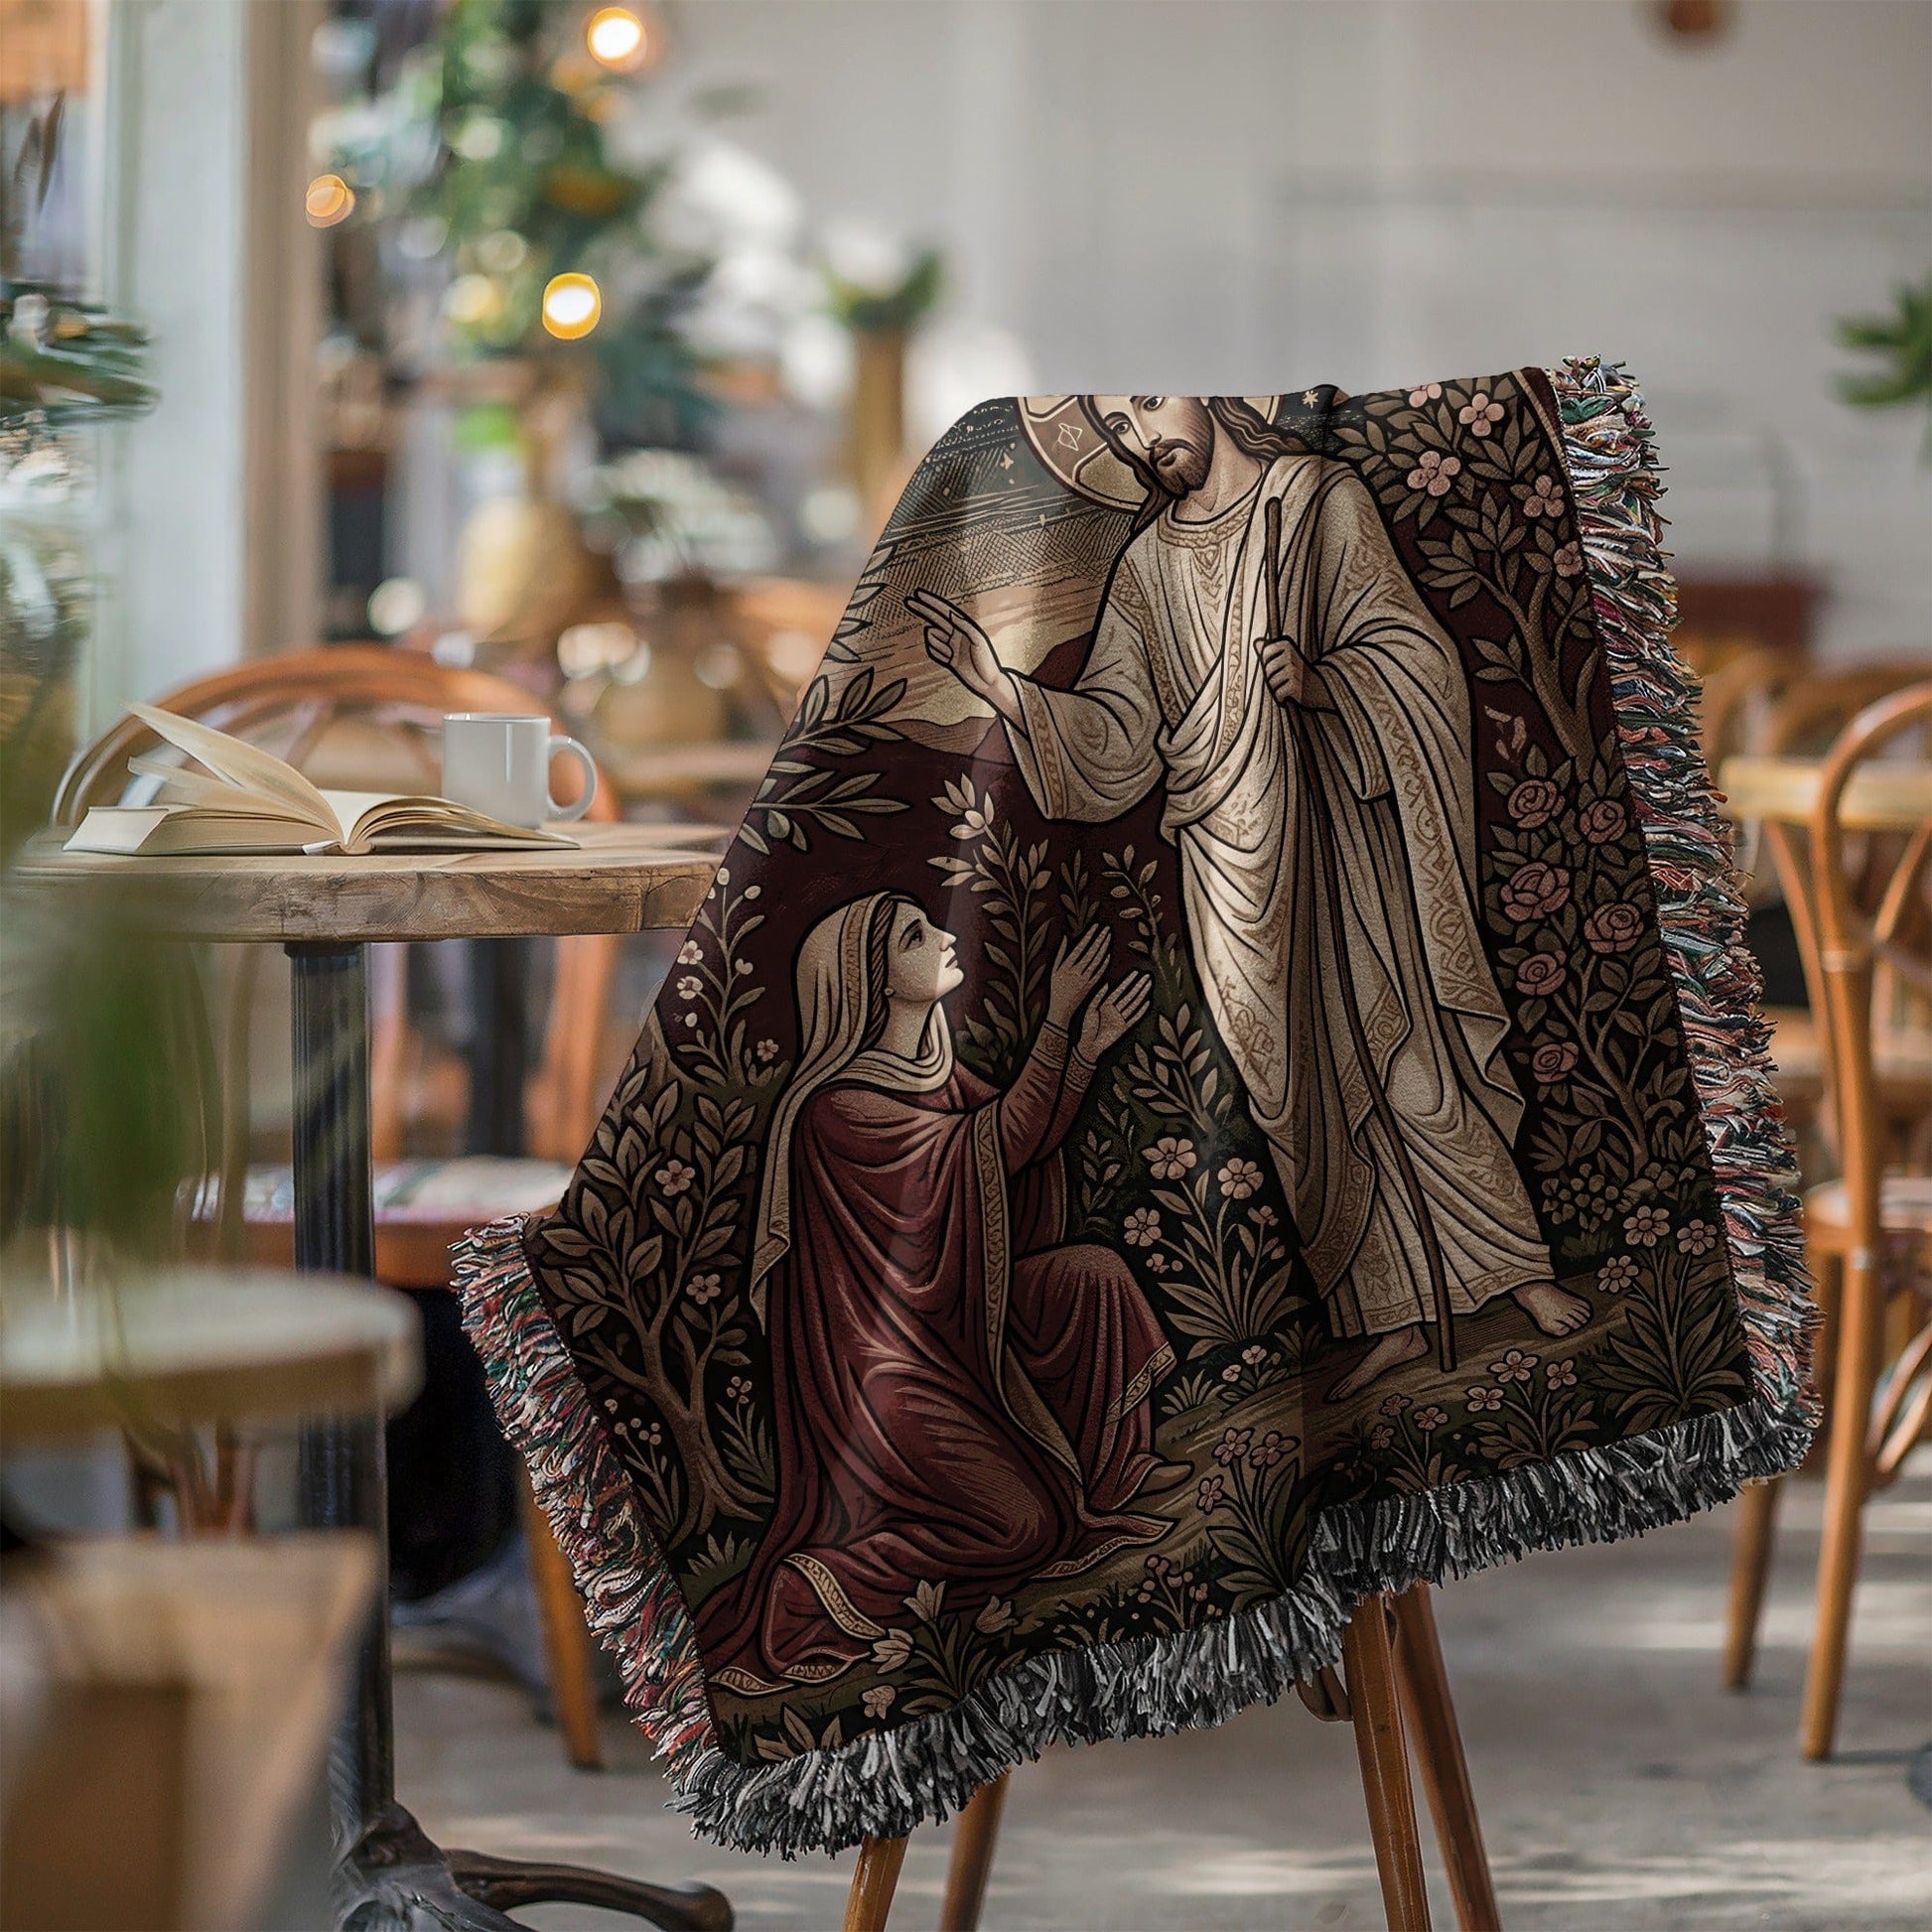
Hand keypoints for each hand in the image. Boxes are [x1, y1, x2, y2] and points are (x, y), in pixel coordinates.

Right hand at [909, 589, 1009, 709]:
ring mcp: (949, 645)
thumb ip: (964, 626)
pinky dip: (939, 655)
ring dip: (939, 645)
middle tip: (909, 601)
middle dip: (922, 609)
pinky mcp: (947, 657)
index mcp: (963, 627)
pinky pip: (933, 651)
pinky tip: (951, 660)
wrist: (988, 683)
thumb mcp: (977, 641)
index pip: (944, 611)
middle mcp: (955, 633)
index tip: (919, 594)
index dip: (932, 602)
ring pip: (932, 638)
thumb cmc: (986, 661)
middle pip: (934, 618)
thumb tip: (950, 614)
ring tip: (954, 654)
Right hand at [1047, 925, 1110, 1027]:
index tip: (1095, 926)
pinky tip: (1108, 954)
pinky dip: (1104, 963)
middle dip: (1100, 939)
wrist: (1061, 1009)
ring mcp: (1085, 979)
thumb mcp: (1054, 970)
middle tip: (1106, 929)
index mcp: (1066, 966)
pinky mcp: (1090, 986)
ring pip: (1097, 961)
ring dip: (1104, 948)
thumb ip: (1060, 953)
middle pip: (1091, 952)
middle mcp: (1076, 972)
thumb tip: (1064, 937)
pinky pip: (1099, 973)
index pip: (1081, 947)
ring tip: (1108, 937)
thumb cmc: (1056, 988)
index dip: (1089, 936)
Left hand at [1076, 973, 1151, 1062]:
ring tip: (1149, 985)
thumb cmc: (1086, 1027)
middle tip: (1148, 976)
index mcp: (1106, 1004)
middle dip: (1138, 986)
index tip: (1135, 972)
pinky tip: (1147, 1002)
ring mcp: (1121, 1019)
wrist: (1088, 1046)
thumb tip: (1108, 984)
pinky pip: (1135, 1018)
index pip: (1119, 990)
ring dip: (1142, 994)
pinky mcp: (1125, 1028)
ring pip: (1134, 1004)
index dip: (1127, 981)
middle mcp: (1115, 1010)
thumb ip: (1099, 996)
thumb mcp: (1090, 1009)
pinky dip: (1141, 1010)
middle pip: (1129, 995)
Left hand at [1260, 634, 1327, 709]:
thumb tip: (1257, 642)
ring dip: (1276, 688)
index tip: (1275, 667)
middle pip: (1268, 669)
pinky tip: (1288, 696)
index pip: (1267, 652)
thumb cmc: (1299, 674)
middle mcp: (1292, 657)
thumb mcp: (1287, 658)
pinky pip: (1279, 693)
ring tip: (1285, 688)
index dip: (1267, 662)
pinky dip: (1281, 697)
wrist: (1320, 688)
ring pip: (1273, 681)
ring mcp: (1295, 671)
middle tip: (1282, 680)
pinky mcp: (1296, 686)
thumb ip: (1272, 651)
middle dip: (1271, 678)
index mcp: (1288, 647)